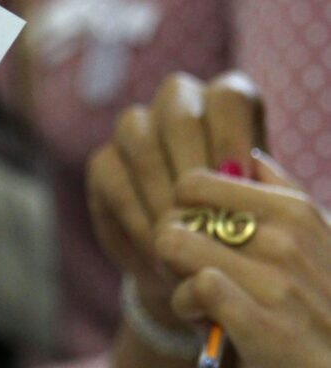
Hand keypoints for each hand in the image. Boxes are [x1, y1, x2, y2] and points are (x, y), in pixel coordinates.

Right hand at [87, 71, 262, 326]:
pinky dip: (137, 215)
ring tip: (180, 235)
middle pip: (178, 115)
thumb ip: (253, 189)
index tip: (237, 180)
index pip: (226, 99)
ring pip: (139, 139)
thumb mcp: (260, 207)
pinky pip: (113, 176)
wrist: (199, 254)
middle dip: (191, 167)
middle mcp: (179, 104)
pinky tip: (156, 247)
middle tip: (204, 212)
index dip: (230, 137)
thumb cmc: (241, 225)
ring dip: (161, 192)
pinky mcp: (104, 162)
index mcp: (226, 102)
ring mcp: (135, 128)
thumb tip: (236, 180)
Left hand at [155, 151, 330, 367]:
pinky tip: (204, 320)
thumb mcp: (318, 239)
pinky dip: (186, 307)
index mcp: (292, 211)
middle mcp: (285, 239)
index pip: (192, 183)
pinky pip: (194, 287)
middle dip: (169, 249)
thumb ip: (283, 195)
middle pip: (174, 217)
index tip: (193, 238)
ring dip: (174, 278)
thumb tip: (248, 159)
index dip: (179, 212)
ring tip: (196, 296)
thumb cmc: (321, 303)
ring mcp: (276, 281)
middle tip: (186, 274)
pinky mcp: (264, 324)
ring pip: (175, 246)